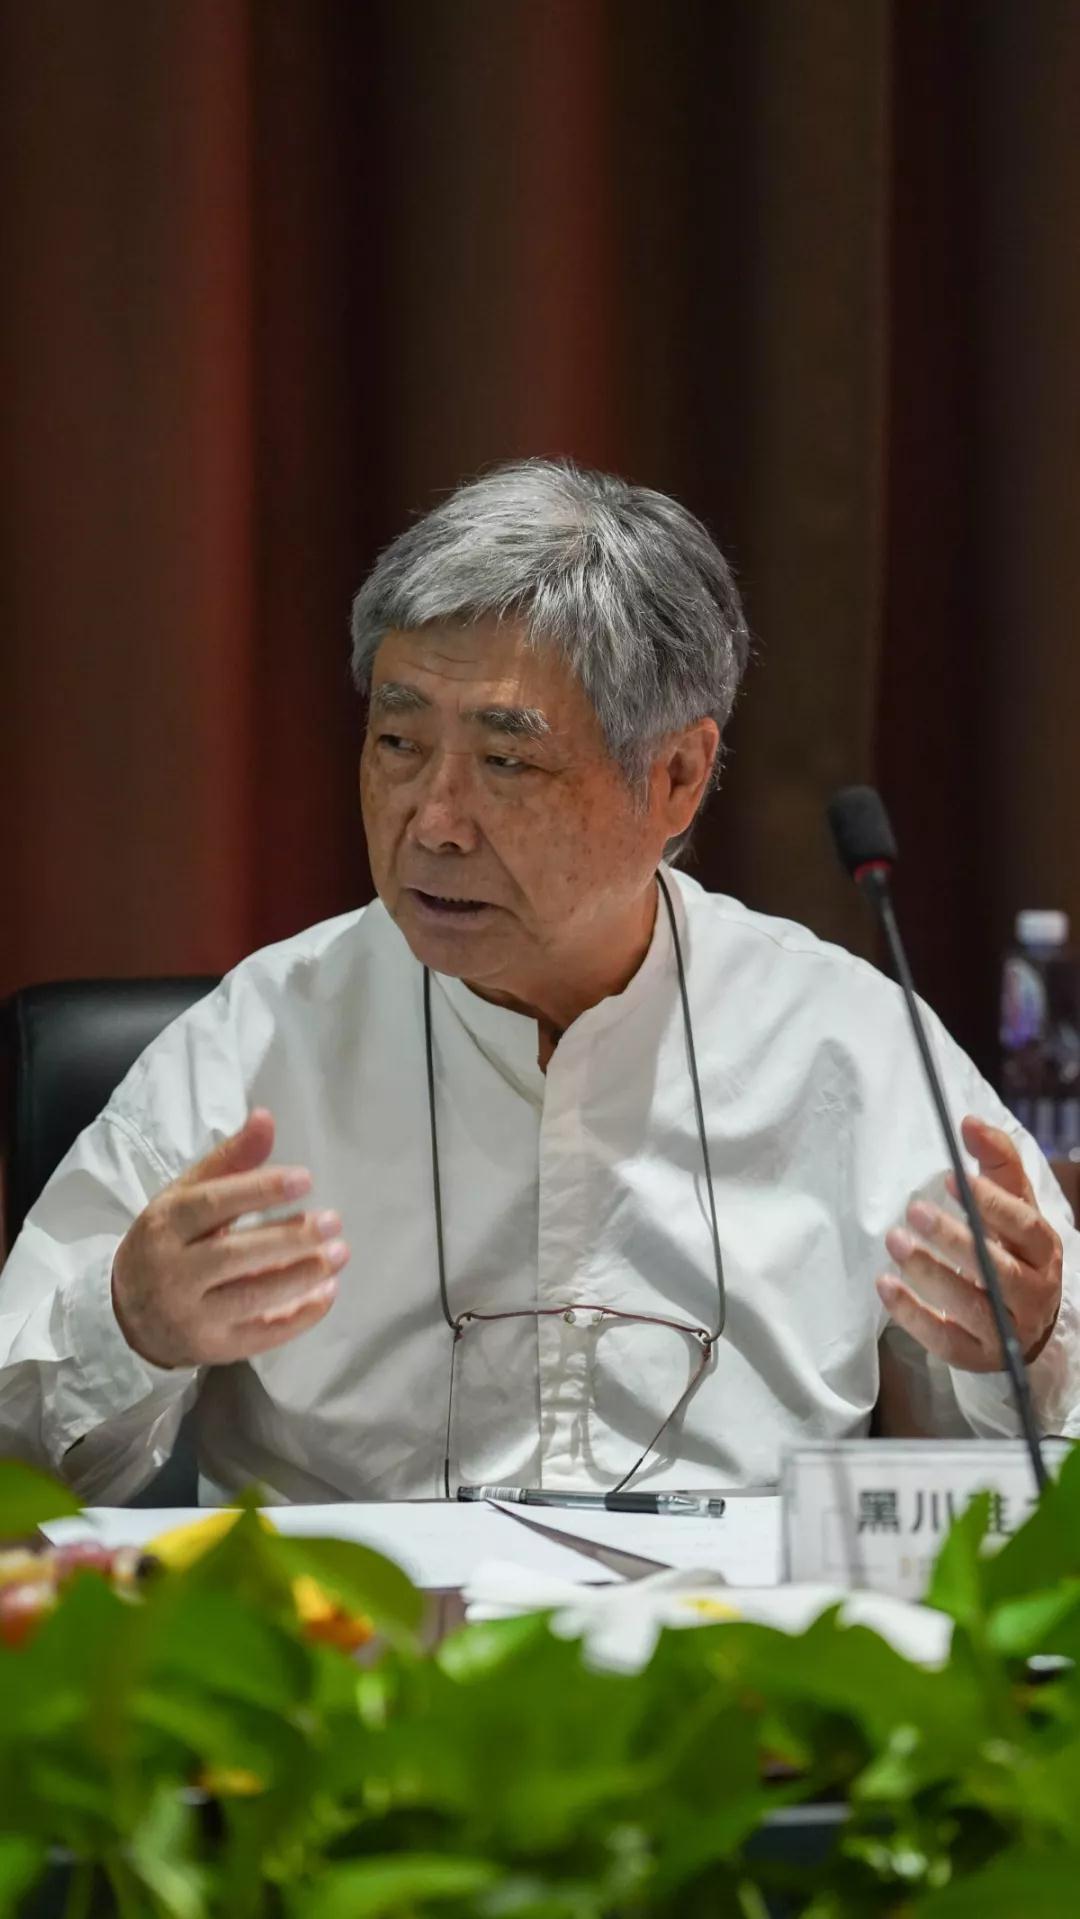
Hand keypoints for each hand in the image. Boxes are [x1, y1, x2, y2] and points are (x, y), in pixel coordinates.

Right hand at [111, 1110, 347, 1367]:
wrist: (127, 1315)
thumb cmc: (169, 1242)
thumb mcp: (187, 1196)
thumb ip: (229, 1161)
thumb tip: (266, 1117)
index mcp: (165, 1225)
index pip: (212, 1204)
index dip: (260, 1190)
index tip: (305, 1179)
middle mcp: (173, 1273)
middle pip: (234, 1255)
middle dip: (289, 1238)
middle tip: (333, 1221)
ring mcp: (192, 1316)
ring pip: (251, 1298)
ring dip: (301, 1276)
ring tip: (340, 1254)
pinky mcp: (213, 1348)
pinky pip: (261, 1336)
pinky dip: (299, 1316)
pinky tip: (328, 1292)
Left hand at [877, 1115, 1062, 1371]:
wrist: (1026, 1321)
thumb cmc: (1013, 1249)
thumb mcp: (1014, 1205)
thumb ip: (996, 1162)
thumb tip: (969, 1122)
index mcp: (1044, 1250)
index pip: (1024, 1227)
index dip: (991, 1204)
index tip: (951, 1178)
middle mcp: (1034, 1293)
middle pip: (999, 1271)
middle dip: (956, 1240)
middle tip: (914, 1211)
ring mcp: (1007, 1329)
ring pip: (973, 1307)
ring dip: (931, 1274)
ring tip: (895, 1242)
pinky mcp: (977, 1356)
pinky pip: (946, 1340)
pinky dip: (914, 1315)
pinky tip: (885, 1286)